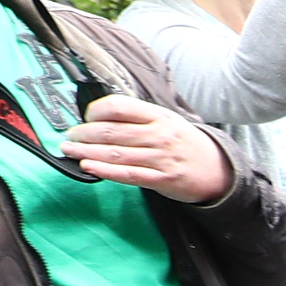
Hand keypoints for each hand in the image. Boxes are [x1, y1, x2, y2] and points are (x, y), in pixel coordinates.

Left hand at [64, 92, 231, 204]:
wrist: (217, 170)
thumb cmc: (184, 144)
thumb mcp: (167, 121)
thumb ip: (138, 118)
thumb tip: (100, 117)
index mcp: (158, 115)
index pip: (119, 107)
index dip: (96, 111)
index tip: (85, 118)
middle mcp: (159, 134)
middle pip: (112, 131)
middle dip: (84, 133)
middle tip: (69, 135)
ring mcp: (161, 158)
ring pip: (115, 153)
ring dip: (86, 151)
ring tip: (69, 149)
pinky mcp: (161, 179)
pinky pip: (127, 174)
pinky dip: (105, 170)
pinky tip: (88, 166)